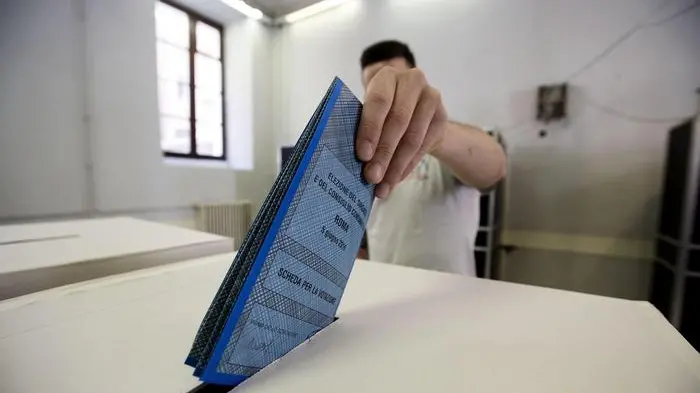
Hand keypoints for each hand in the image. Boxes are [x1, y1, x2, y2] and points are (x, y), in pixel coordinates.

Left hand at [356, 66, 447, 197]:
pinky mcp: (442, 117)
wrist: (416, 109)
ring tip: (383, 186)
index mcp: (387, 76)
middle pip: (398, 121)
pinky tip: (395, 179)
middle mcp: (412, 80)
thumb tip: (349, 160)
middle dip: (383, 153)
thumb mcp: (370, 110)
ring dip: (396, 166)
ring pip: (412, 138)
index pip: (379, 102)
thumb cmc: (382, 111)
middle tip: (371, 177)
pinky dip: (407, 167)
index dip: (370, 129)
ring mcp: (431, 97)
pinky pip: (423, 147)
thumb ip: (362, 126)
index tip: (362, 155)